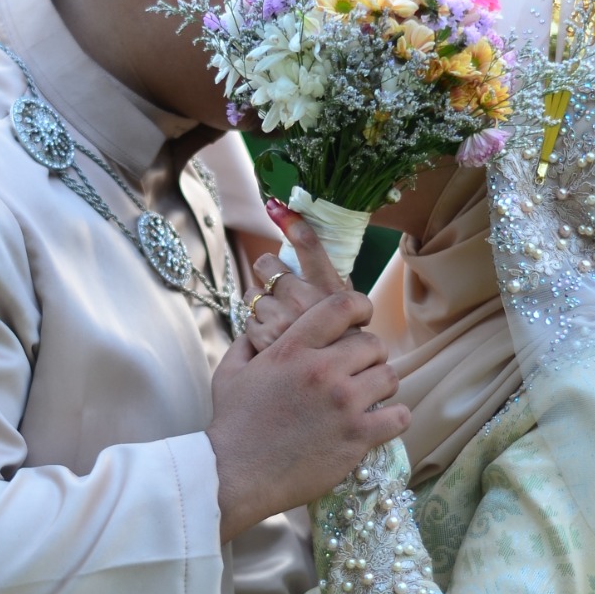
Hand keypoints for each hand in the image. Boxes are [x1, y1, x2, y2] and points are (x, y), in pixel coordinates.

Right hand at [207, 292, 408, 541]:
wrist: (234, 474)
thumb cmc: (230, 424)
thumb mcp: (230, 372)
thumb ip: (248, 343)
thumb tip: (259, 328)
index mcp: (292, 349)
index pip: (341, 306)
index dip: (360, 307)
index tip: (362, 317)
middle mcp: (322, 370)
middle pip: (373, 344)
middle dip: (370, 354)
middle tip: (360, 369)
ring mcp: (342, 404)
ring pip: (390, 377)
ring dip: (382, 385)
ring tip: (369, 396)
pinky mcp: (356, 437)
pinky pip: (399, 417)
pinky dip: (395, 418)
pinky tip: (382, 422)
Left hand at [242, 207, 342, 352]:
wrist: (334, 387)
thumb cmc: (343, 344)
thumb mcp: (347, 308)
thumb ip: (328, 280)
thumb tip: (307, 244)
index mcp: (328, 288)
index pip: (308, 243)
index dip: (290, 221)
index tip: (277, 207)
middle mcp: (304, 299)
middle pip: (266, 265)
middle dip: (267, 272)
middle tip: (278, 285)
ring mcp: (282, 320)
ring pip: (251, 295)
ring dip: (260, 304)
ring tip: (279, 320)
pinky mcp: (263, 340)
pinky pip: (247, 321)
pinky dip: (256, 328)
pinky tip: (273, 338)